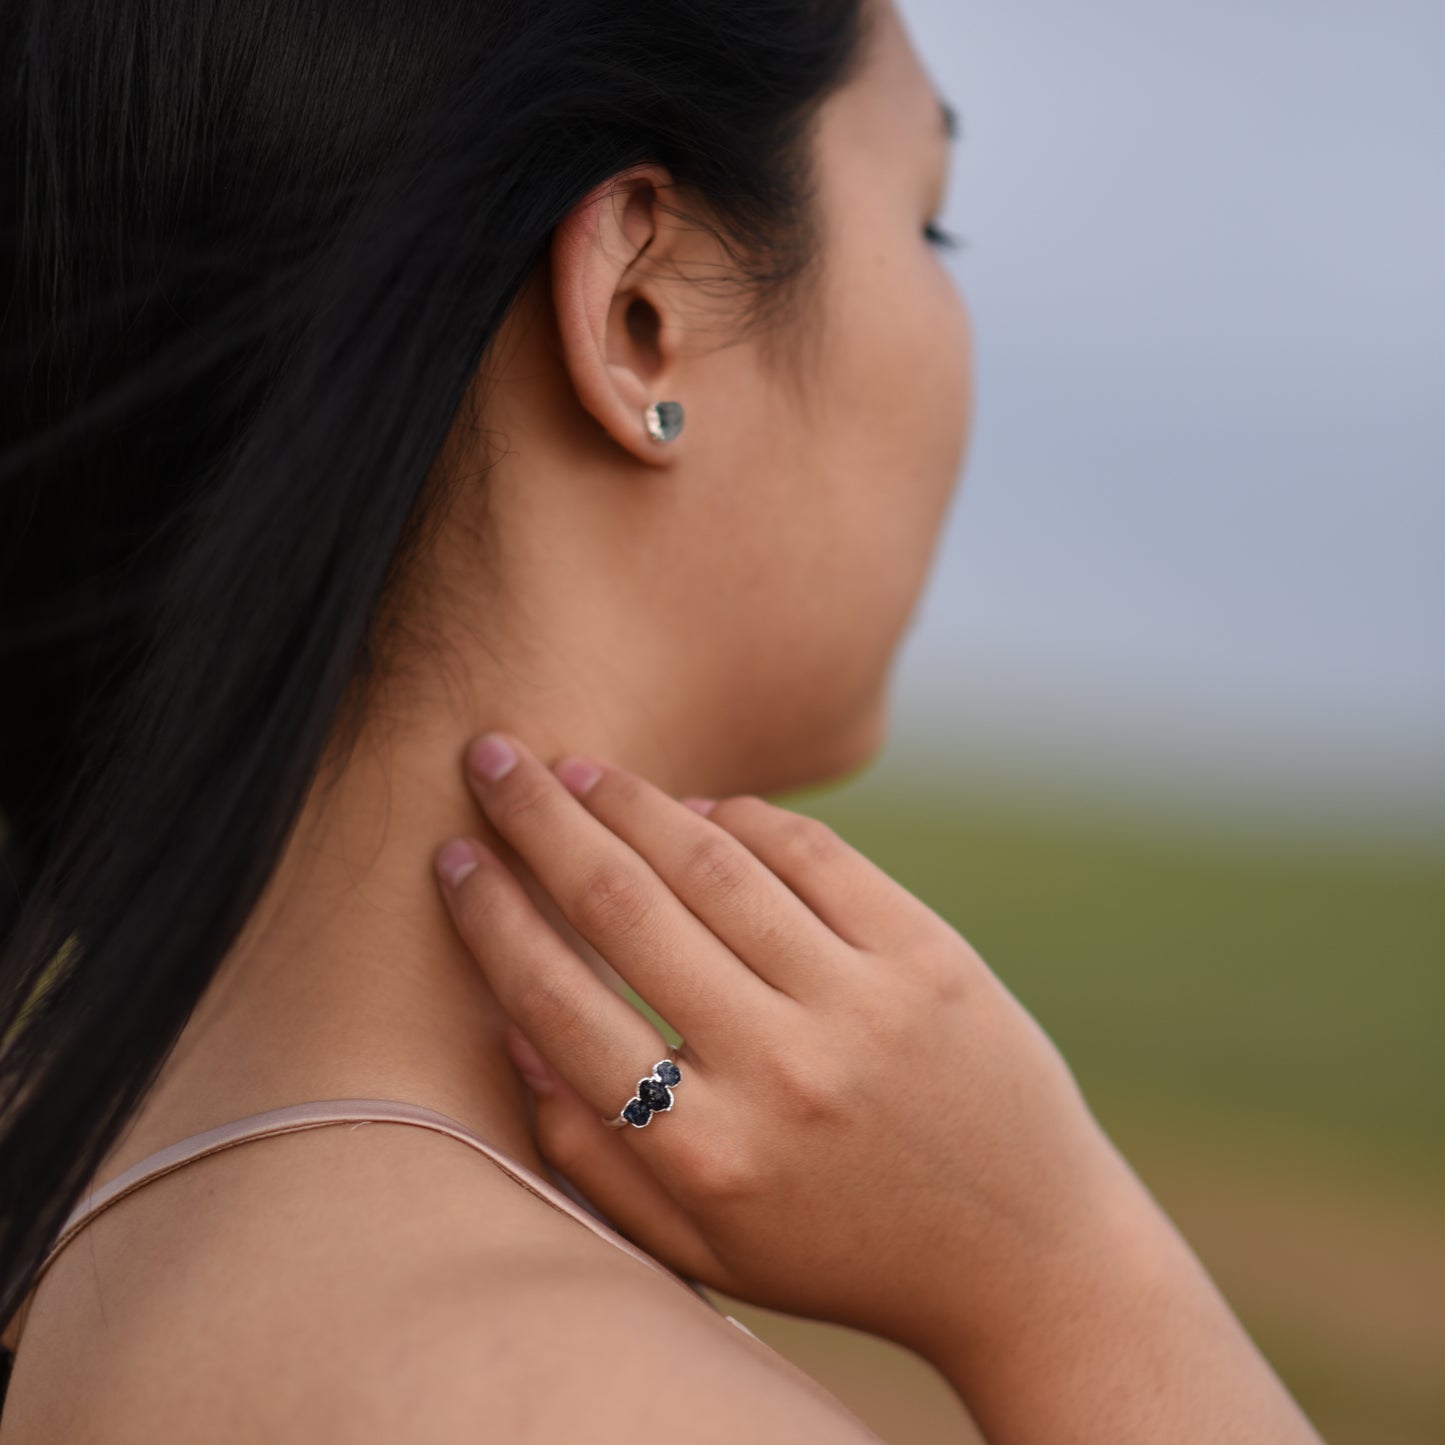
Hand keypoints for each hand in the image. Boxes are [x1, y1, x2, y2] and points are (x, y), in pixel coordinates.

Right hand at [433, 731, 1132, 1356]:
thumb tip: (511, 1037)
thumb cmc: (845, 1252)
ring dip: (632, 803)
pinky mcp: (931, 956)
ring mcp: (861, 1004)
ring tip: (579, 768)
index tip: (452, 858)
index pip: (561, 1008)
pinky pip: (816, 856)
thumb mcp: (707, 1253)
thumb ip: (596, 1162)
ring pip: (714, 865)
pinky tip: (700, 807)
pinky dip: (747, 818)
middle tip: (492, 760)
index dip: (491, 920)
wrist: (1028, 1256)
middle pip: (624, 911)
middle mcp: (778, 1072)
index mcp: (707, 1156)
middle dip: (540, 822)